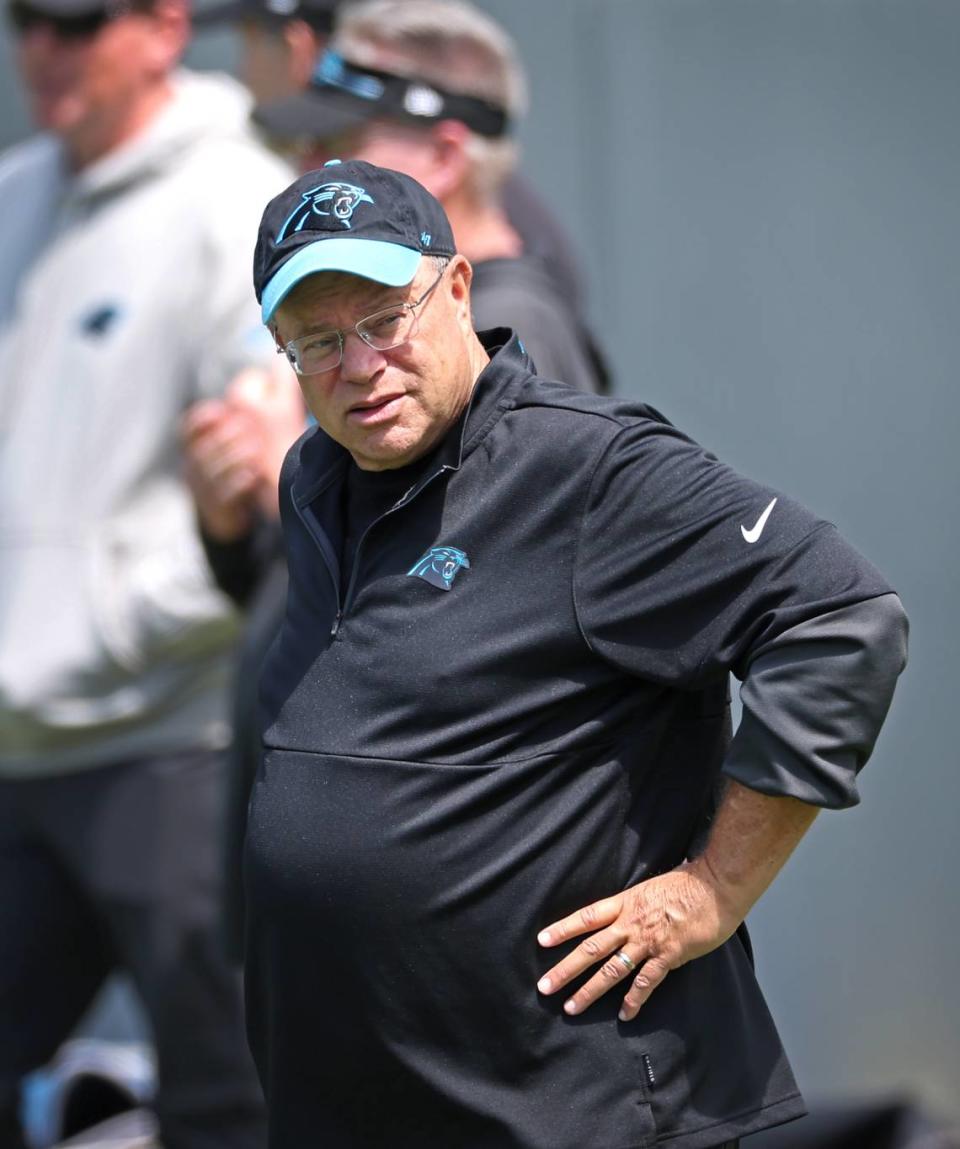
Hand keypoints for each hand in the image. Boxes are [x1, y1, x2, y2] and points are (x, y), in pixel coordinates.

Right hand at [181, 399, 266, 540]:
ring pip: (212, 470)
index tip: (221, 411)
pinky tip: (254, 475)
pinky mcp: (218, 507)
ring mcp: (204, 488)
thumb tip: (274, 377)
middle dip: (225, 437)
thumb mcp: (232, 445)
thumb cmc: (235, 471)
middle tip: (247, 429)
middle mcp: (194, 467)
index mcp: (195, 448)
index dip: (200, 419)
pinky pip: (225, 493)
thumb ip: (246, 417)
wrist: (227, 515)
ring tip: (254, 450)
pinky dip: (240, 482)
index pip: (187, 429)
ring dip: (235, 458)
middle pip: (203, 448)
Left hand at [536, 862, 739, 1021]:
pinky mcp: (669, 955)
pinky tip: (625, 1014)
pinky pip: (646, 982)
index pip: (586, 917)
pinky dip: (634, 999)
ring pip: (612, 969)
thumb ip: (637, 901)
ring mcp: (648, 940)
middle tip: (545, 986)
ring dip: (590, 990)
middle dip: (566, 969)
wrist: (716, 885)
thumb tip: (629, 906)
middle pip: (591, 948)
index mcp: (625, 902)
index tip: (542, 941)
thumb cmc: (688, 881)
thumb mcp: (652, 886)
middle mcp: (631, 922)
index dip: (563, 929)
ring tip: (571, 1007)